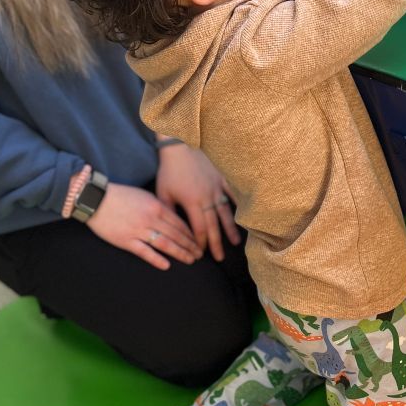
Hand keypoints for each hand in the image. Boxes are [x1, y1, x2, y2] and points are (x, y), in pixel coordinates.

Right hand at [87, 183, 200, 270]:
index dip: (191, 234)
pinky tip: (166, 265)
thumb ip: (159, 206)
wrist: (96, 199)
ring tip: (190, 260)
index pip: (179, 223)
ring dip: (179, 253)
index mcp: (156, 206)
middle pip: (176, 235)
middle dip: (190, 245)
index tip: (199, 241)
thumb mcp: (144, 195)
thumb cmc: (121, 195)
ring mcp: (138, 231)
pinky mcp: (126, 241)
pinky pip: (145, 252)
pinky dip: (157, 259)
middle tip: (200, 254)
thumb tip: (173, 218)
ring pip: (165, 244)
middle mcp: (150, 219)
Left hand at [155, 144, 239, 261]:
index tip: (201, 254)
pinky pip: (232, 195)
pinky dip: (237, 206)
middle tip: (220, 259)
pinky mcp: (222, 179)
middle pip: (214, 225)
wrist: (181, 146)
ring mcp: (217, 188)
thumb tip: (169, 229)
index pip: (199, 229)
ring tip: (234, 243)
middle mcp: (207, 198)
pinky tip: (243, 216)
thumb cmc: (169, 170)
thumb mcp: (163, 192)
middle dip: (216, 243)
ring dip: (230, 229)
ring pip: (226, 213)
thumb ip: (168, 211)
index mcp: (192, 203)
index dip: (200, 243)